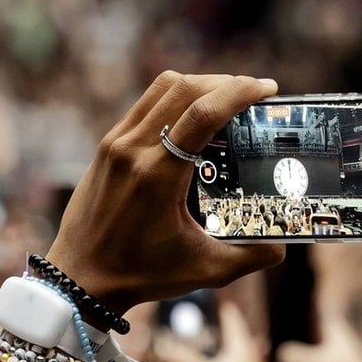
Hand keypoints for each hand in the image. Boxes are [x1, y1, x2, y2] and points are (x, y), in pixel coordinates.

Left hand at [45, 72, 285, 318]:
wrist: (79, 279)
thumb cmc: (140, 275)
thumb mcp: (205, 271)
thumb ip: (250, 258)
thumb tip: (281, 246)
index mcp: (158, 175)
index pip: (203, 113)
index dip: (239, 92)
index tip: (266, 88)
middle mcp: (133, 150)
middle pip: (185, 88)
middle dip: (225, 83)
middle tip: (254, 93)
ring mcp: (115, 144)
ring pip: (162, 89)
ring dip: (199, 84)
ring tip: (225, 98)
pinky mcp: (106, 146)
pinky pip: (145, 105)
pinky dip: (174, 99)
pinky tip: (192, 117)